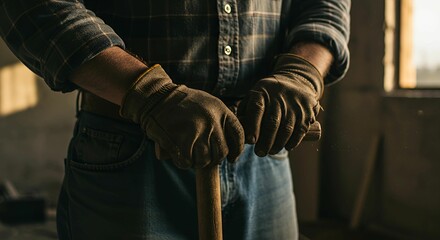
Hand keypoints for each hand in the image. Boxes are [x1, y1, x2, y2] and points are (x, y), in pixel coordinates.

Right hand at [120, 65, 244, 168]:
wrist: (156, 97)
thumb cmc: (182, 102)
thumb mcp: (207, 102)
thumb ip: (220, 119)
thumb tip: (231, 144)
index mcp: (220, 110)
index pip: (238, 134)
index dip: (237, 149)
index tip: (232, 158)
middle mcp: (212, 121)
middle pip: (222, 152)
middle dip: (214, 158)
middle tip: (204, 157)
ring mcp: (197, 132)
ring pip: (205, 160)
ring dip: (197, 161)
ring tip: (190, 155)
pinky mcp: (181, 141)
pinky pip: (187, 162)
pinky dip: (183, 163)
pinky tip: (179, 156)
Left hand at [238, 54, 322, 156]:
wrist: (296, 81)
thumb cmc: (268, 94)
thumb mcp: (254, 94)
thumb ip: (244, 110)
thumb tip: (236, 129)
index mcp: (262, 91)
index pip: (257, 108)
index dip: (253, 126)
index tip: (251, 141)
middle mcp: (279, 96)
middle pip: (272, 122)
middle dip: (265, 141)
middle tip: (259, 153)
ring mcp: (295, 104)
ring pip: (287, 128)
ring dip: (278, 144)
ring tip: (271, 151)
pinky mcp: (307, 111)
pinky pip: (301, 130)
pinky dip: (293, 141)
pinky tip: (286, 146)